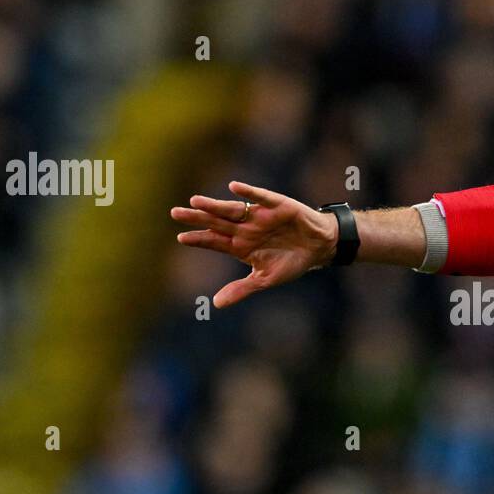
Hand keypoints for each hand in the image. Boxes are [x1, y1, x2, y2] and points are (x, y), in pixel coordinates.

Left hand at [170, 181, 337, 307]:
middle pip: (216, 222)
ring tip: (196, 201)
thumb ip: (241, 289)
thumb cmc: (291, 262)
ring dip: (214, 205)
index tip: (181, 238)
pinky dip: (248, 192)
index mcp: (240, 246)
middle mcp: (245, 228)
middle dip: (197, 218)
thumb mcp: (266, 279)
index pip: (214, 241)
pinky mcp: (275, 205)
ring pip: (231, 209)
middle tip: (175, 213)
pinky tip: (234, 188)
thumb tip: (216, 304)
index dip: (199, 239)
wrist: (318, 248)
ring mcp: (258, 215)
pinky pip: (259, 197)